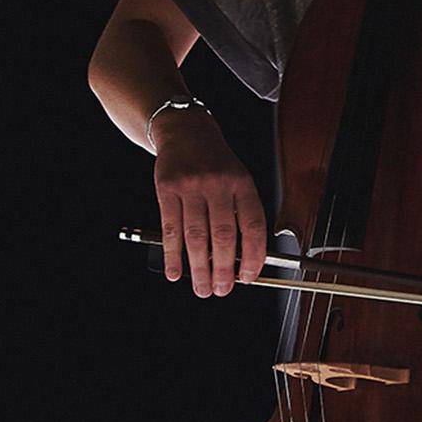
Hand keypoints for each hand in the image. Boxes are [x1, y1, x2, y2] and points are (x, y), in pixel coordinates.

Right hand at [151, 109, 266, 296]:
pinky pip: (171, 229)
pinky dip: (172, 255)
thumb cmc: (216, 162)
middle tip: (222, 290)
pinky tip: (175, 272)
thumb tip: (243, 256)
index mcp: (243, 184)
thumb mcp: (238, 178)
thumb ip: (240, 211)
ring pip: (196, 236)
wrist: (187, 131)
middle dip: (224, 268)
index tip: (251, 276)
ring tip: (202, 288)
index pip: (254, 224)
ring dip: (199, 267)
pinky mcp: (167, 191)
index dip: (254, 254)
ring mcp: (192, 187)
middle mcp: (219, 185)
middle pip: (224, 234)